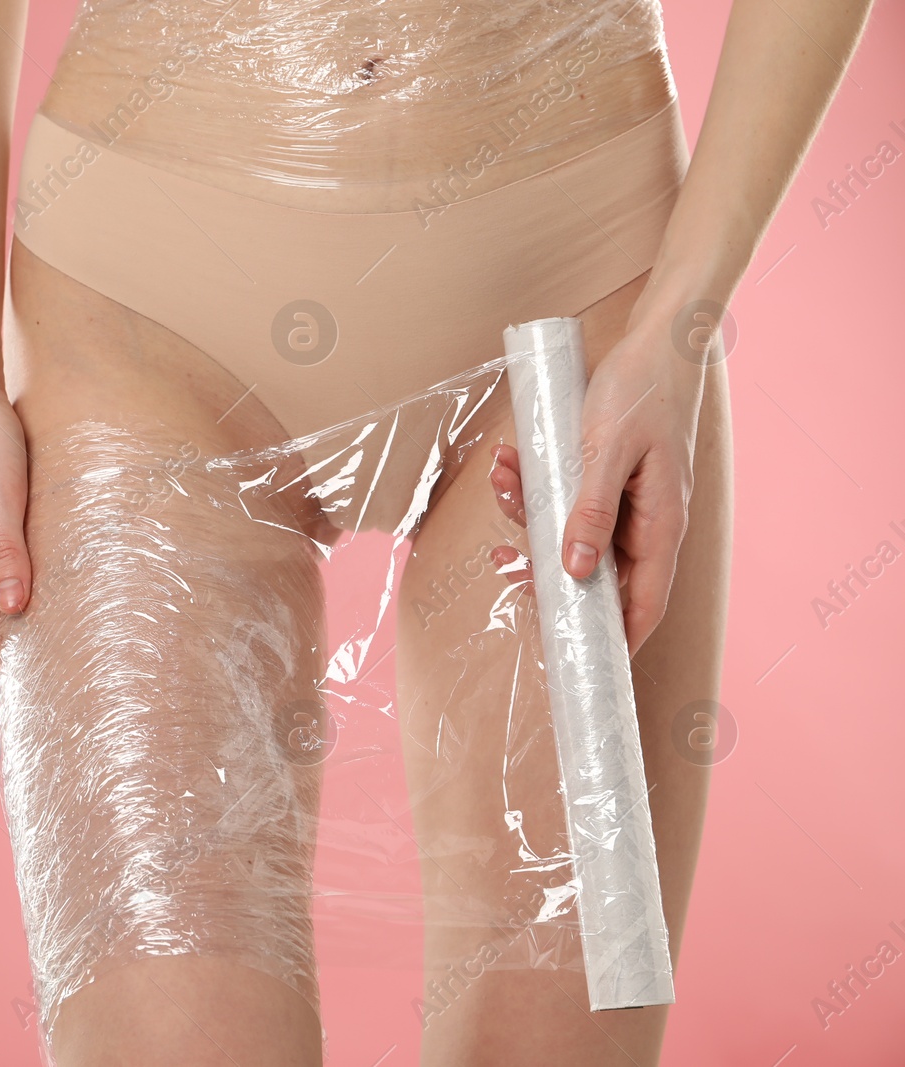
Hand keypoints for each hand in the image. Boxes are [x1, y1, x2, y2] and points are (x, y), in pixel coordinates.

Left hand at [488, 308, 706, 653]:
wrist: (658, 337)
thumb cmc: (641, 390)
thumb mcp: (608, 451)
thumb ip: (590, 511)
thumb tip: (575, 572)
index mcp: (661, 526)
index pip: (643, 605)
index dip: (615, 641)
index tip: (581, 666)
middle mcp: (646, 523)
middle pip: (597, 576)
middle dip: (547, 574)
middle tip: (506, 567)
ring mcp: (627, 502)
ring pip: (571, 535)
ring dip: (529, 517)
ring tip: (501, 480)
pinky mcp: (606, 480)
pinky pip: (565, 500)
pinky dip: (532, 487)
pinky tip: (507, 462)